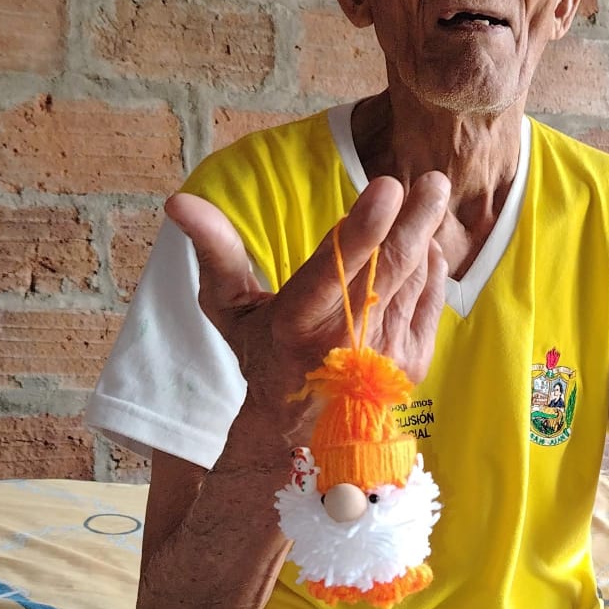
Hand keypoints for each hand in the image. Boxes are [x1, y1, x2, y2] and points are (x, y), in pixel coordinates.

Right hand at [165, 174, 448, 434]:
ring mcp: (384, 357)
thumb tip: (177, 202)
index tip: (387, 186)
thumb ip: (215, 250)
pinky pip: (429, 302)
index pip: (334, 269)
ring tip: (430, 194)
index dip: (364, 228)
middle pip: (388, 270)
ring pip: (413, 280)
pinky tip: (426, 243)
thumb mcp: (229, 308)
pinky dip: (430, 268)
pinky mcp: (411, 365)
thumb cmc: (262, 355)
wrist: (297, 428)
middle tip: (432, 180)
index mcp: (297, 324)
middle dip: (414, 220)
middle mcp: (346, 343)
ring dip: (424, 233)